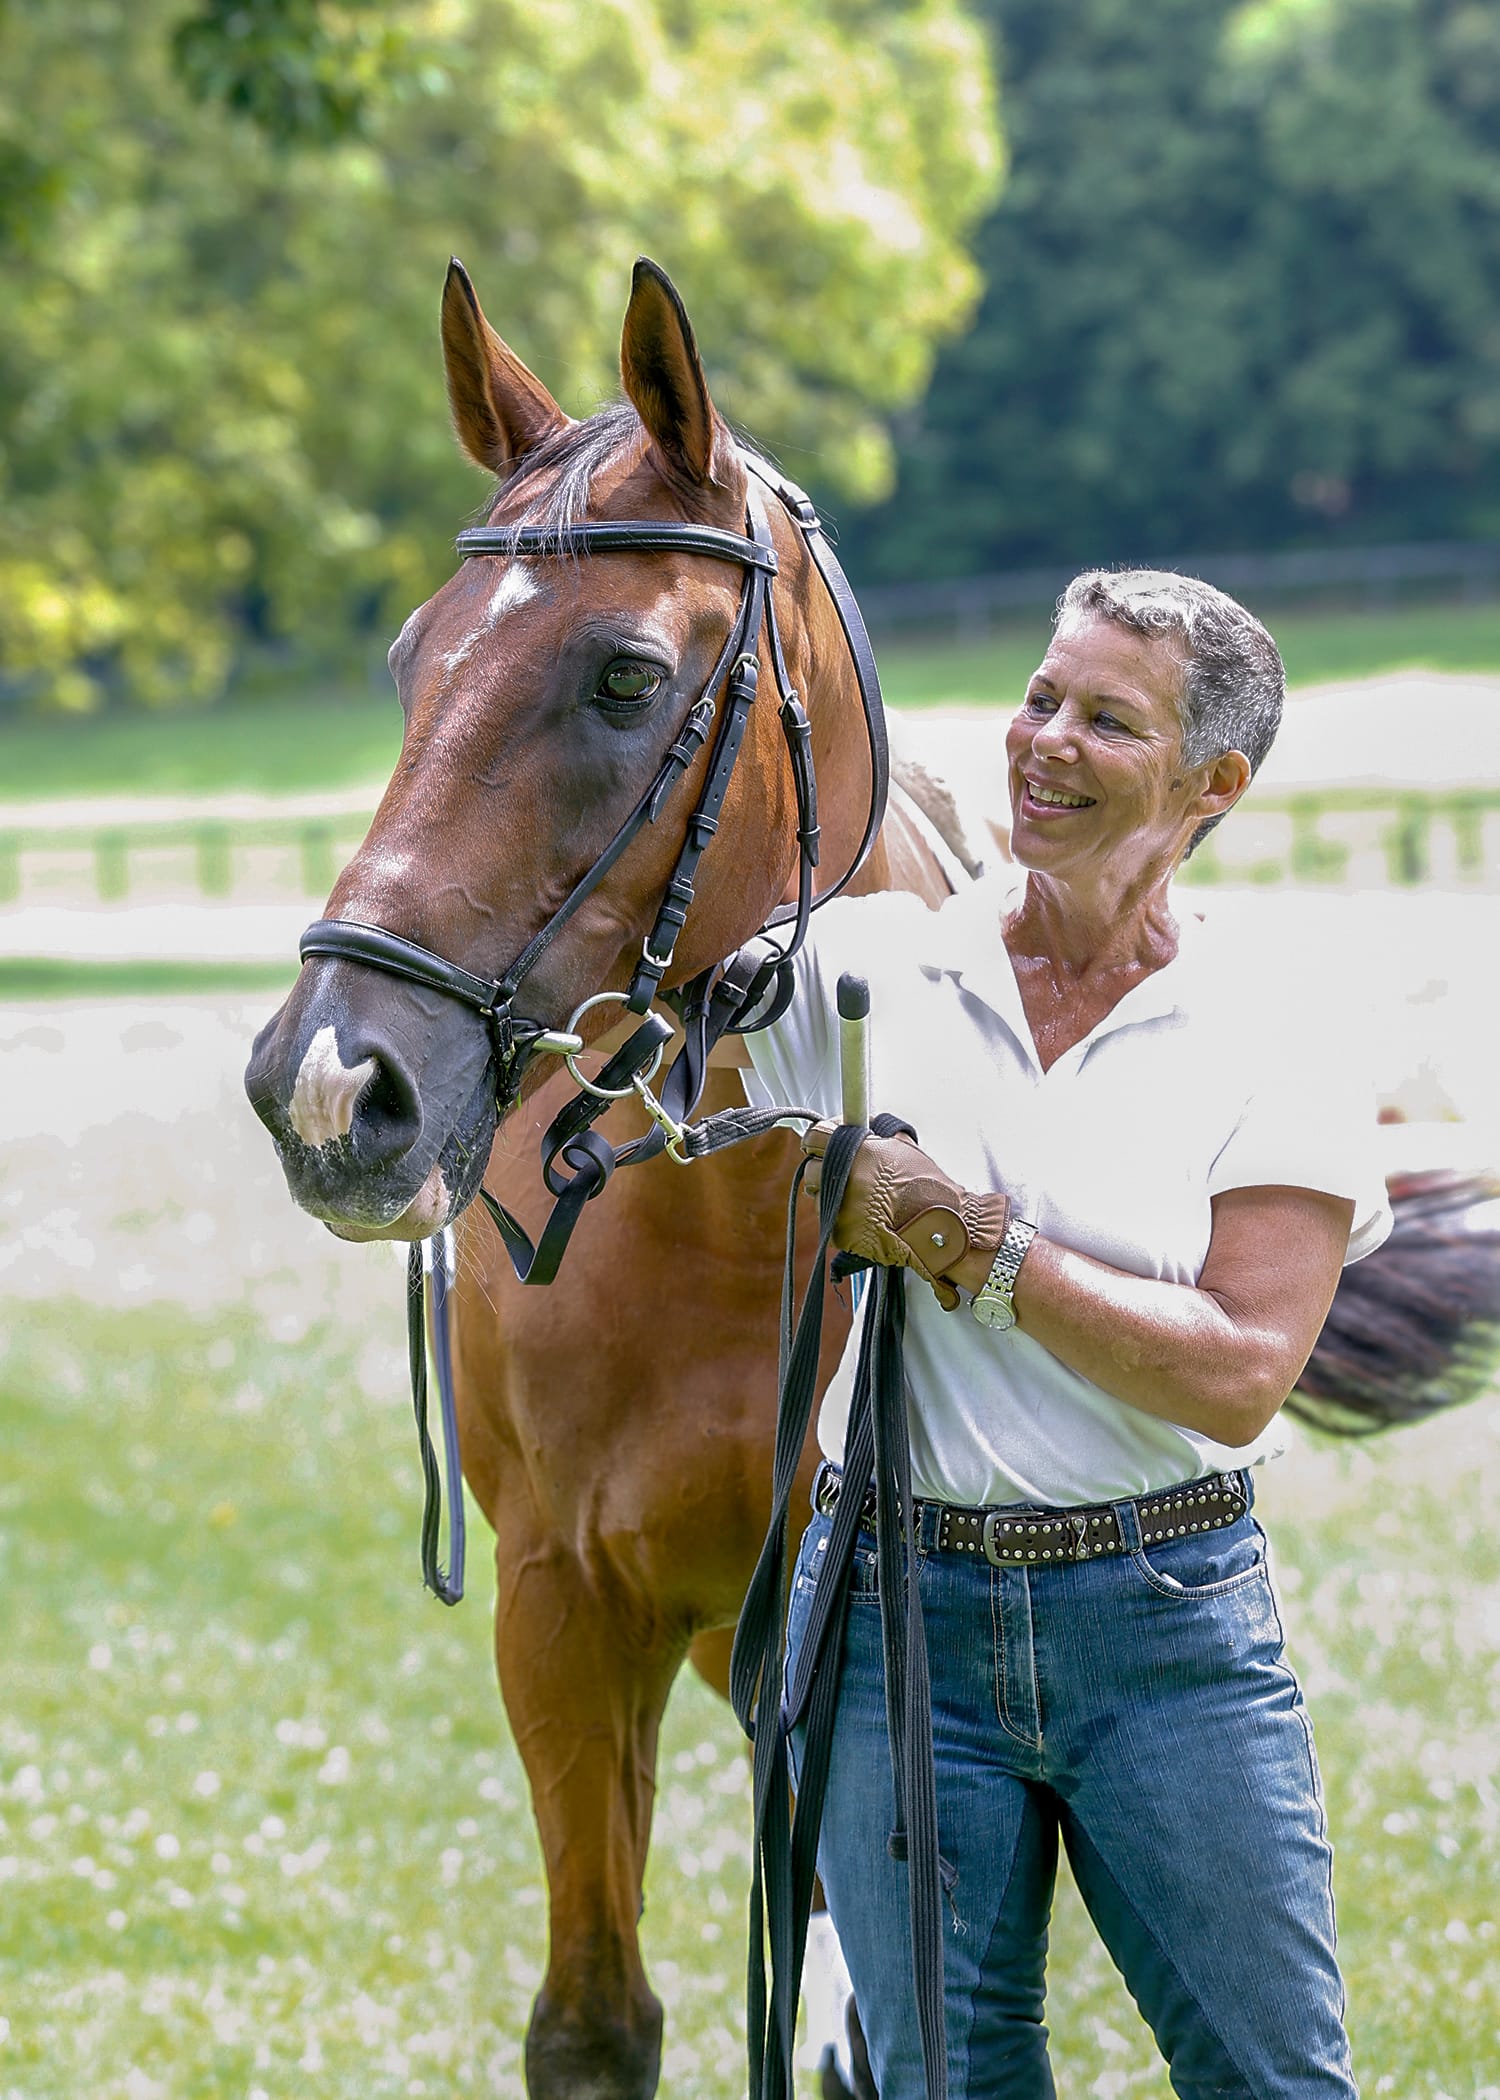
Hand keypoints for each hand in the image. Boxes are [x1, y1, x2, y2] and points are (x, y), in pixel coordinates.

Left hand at [801, 1122, 1008, 1310]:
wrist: (939, 1225)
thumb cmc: (925, 1183)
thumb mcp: (902, 1144)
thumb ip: (875, 1130)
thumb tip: (856, 1120)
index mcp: (859, 1150)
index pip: (816, 1136)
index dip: (817, 1139)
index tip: (818, 1142)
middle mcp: (847, 1177)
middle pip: (811, 1168)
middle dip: (823, 1169)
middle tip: (842, 1172)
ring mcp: (842, 1207)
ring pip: (819, 1196)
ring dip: (833, 1194)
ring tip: (860, 1197)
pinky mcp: (842, 1232)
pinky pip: (831, 1220)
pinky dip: (843, 1217)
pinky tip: (865, 1215)